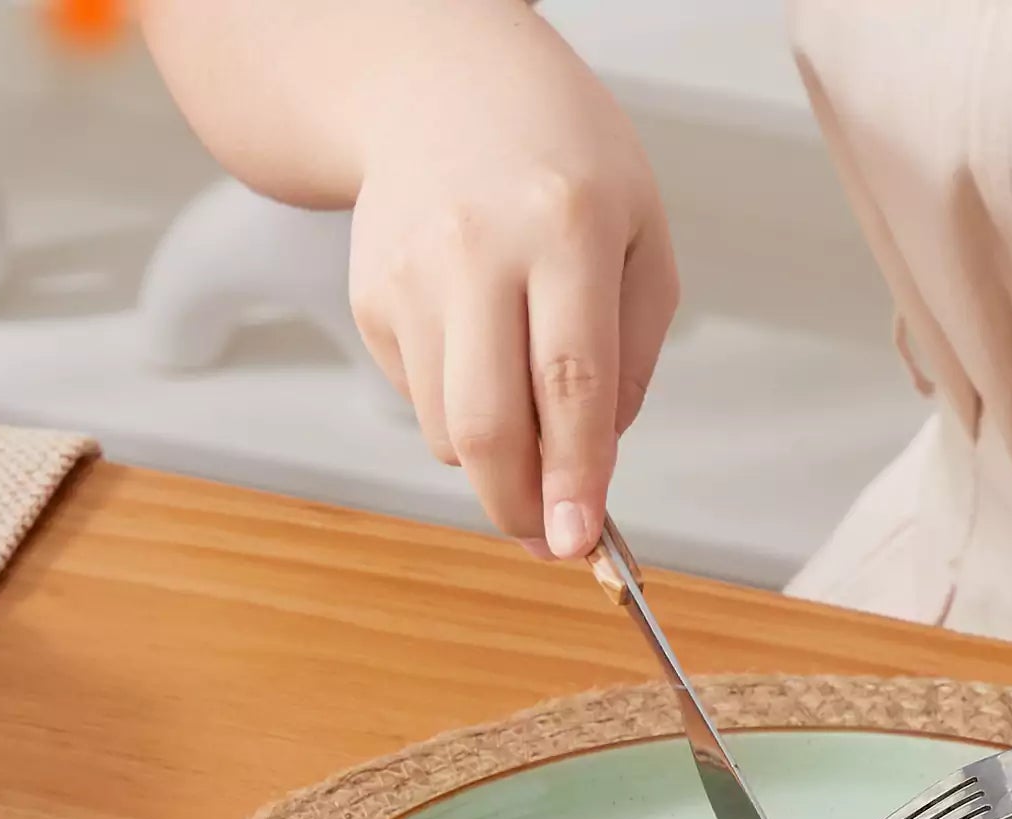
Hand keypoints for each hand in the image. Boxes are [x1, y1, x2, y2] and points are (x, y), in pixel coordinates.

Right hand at [346, 0, 676, 556]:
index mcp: (567, 226)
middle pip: (487, 424)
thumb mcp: (641, 240)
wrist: (440, 82)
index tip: (579, 542)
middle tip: (549, 538)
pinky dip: (458, 408)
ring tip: (527, 404)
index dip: (574, 477)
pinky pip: (420, 401)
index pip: (571, 382)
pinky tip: (478, 345)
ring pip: (449, 431)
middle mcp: (477, 247)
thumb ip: (631, 360)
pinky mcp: (370, 296)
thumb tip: (591, 469)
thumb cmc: (560, 164)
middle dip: (521, 506)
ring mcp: (411, 273)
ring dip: (495, 459)